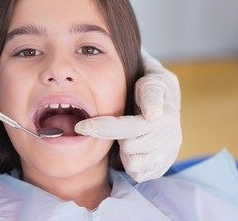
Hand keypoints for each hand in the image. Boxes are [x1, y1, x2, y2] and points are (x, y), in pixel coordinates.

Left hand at [75, 48, 181, 181]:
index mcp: (166, 114)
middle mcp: (172, 136)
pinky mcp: (163, 166)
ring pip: (132, 162)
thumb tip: (152, 114)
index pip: (130, 126)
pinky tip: (133, 149)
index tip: (82, 127)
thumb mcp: (150, 79)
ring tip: (128, 136)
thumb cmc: (149, 90)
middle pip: (128, 146)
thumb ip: (151, 92)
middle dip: (115, 136)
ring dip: (124, 151)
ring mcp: (169, 154)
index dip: (104, 126)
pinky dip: (130, 164)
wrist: (163, 107)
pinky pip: (137, 174)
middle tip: (117, 124)